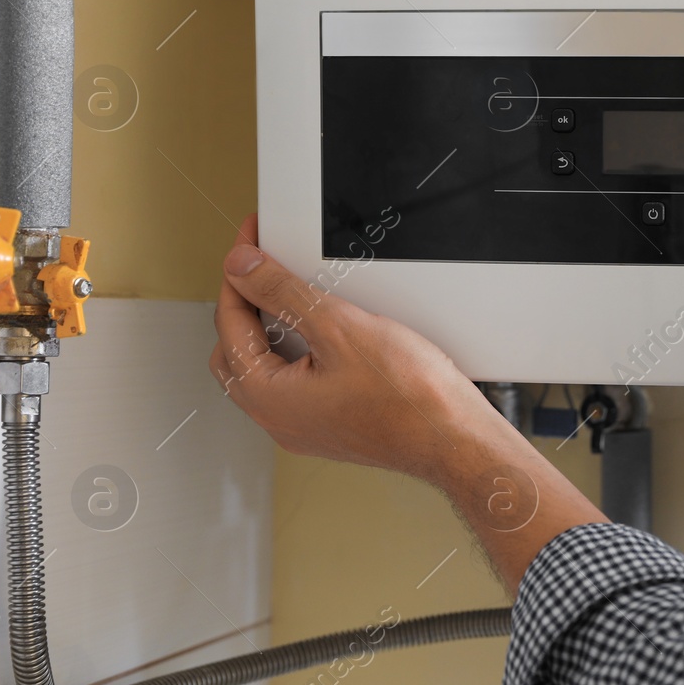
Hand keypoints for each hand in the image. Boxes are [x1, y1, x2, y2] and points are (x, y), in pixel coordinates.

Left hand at [208, 214, 500, 474]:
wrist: (454, 438)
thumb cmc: (409, 398)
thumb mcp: (339, 327)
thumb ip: (283, 293)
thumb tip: (242, 268)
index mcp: (268, 398)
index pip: (229, 324)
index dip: (238, 276)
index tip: (250, 246)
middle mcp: (279, 419)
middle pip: (237, 350)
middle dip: (246, 305)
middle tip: (263, 269)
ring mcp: (306, 426)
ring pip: (268, 367)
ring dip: (274, 329)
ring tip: (297, 295)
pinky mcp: (332, 425)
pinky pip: (298, 383)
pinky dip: (301, 350)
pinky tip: (329, 332)